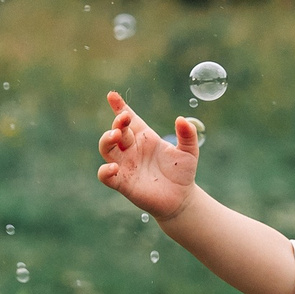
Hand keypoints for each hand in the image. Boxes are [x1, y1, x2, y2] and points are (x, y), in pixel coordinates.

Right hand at [96, 90, 198, 220]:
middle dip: (117, 122)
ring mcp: (125, 166)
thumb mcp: (189, 151)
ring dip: (107, 139)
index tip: (112, 95)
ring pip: (106, 149)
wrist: (181, 199)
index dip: (119, 106)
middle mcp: (131, 150)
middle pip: (116, 131)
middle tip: (124, 120)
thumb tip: (181, 119)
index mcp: (144, 137)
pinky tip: (113, 166)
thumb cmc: (183, 173)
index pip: (128, 119)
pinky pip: (106, 176)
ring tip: (115, 135)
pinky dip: (105, 171)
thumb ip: (187, 135)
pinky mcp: (123, 183)